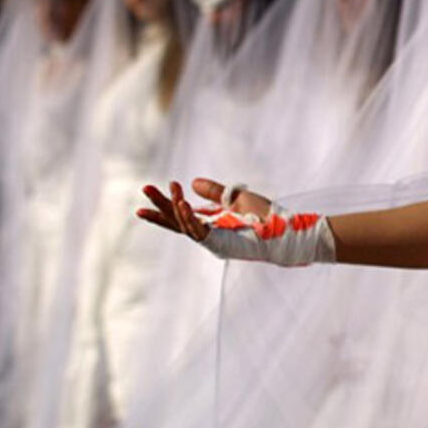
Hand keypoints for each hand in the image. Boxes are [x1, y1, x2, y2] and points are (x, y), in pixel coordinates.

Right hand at [137, 178, 271, 240]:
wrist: (283, 231)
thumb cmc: (264, 216)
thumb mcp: (236, 197)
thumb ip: (214, 191)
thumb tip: (192, 182)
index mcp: (210, 222)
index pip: (180, 214)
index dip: (164, 203)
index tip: (147, 189)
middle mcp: (208, 233)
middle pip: (176, 219)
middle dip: (160, 205)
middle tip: (144, 187)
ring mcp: (212, 240)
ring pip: (185, 225)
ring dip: (175, 206)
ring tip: (171, 189)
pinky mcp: (220, 244)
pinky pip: (199, 232)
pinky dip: (190, 218)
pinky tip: (183, 204)